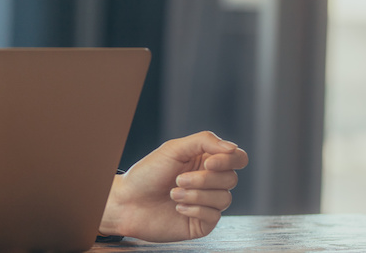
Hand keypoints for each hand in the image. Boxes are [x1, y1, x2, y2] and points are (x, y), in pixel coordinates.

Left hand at [99, 131, 247, 241]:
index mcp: (206, 161)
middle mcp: (210, 182)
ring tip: (173, 193)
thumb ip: (205, 142)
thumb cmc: (147, 174)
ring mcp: (207, 203)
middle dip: (204, 179)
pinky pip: (214, 216)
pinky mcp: (202, 223)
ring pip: (224, 198)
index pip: (237, 158)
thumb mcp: (174, 149)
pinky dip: (195, 209)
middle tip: (178, 179)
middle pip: (231, 178)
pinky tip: (178, 207)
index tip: (208, 163)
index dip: (229, 160)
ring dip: (196, 195)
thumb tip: (233, 148)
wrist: (127, 202)